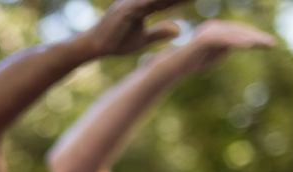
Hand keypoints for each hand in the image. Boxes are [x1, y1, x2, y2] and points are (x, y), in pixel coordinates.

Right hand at [77, 0, 192, 56]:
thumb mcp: (142, 40)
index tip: (197, 0)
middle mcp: (138, 1)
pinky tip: (170, 2)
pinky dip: (157, 2)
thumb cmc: (115, 43)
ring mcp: (131, 3)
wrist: (94, 47)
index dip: (182, 0)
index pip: (167, 1)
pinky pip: (145, 3)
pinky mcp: (126, 9)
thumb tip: (179, 29)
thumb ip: (159, 33)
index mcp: (143, 7)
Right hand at [172, 20, 275, 71]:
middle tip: (273, 44)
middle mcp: (214, 26)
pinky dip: (238, 42)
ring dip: (251, 40)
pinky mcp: (205, 39)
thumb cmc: (194, 63)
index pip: (240, 32)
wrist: (174, 67)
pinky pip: (225, 40)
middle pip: (240, 31)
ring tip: (265, 45)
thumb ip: (229, 48)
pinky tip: (250, 46)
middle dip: (257, 37)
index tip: (269, 44)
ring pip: (235, 34)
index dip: (255, 37)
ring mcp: (209, 31)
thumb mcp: (217, 55)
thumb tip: (243, 45)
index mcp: (217, 29)